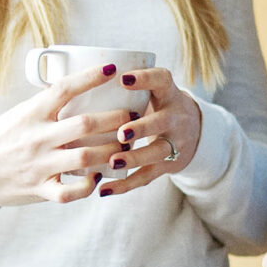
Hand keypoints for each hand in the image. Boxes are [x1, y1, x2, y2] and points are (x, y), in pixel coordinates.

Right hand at [0, 65, 132, 205]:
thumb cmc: (2, 138)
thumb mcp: (20, 114)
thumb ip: (48, 106)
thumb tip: (80, 86)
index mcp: (32, 113)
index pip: (64, 88)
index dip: (90, 77)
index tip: (112, 69)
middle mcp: (38, 137)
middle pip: (85, 124)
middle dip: (116, 118)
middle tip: (132, 115)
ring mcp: (40, 165)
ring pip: (87, 156)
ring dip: (112, 151)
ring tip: (126, 145)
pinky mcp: (40, 189)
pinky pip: (70, 192)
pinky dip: (89, 186)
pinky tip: (100, 177)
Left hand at [94, 68, 201, 196]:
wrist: (194, 132)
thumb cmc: (157, 106)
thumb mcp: (153, 90)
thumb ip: (126, 86)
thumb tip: (72, 76)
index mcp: (168, 94)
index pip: (162, 80)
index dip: (145, 79)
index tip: (123, 79)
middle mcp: (175, 117)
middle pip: (162, 121)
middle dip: (142, 128)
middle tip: (121, 133)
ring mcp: (174, 142)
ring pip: (156, 152)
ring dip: (135, 158)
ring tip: (114, 162)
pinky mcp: (168, 165)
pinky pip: (147, 176)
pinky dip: (126, 184)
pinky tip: (105, 189)